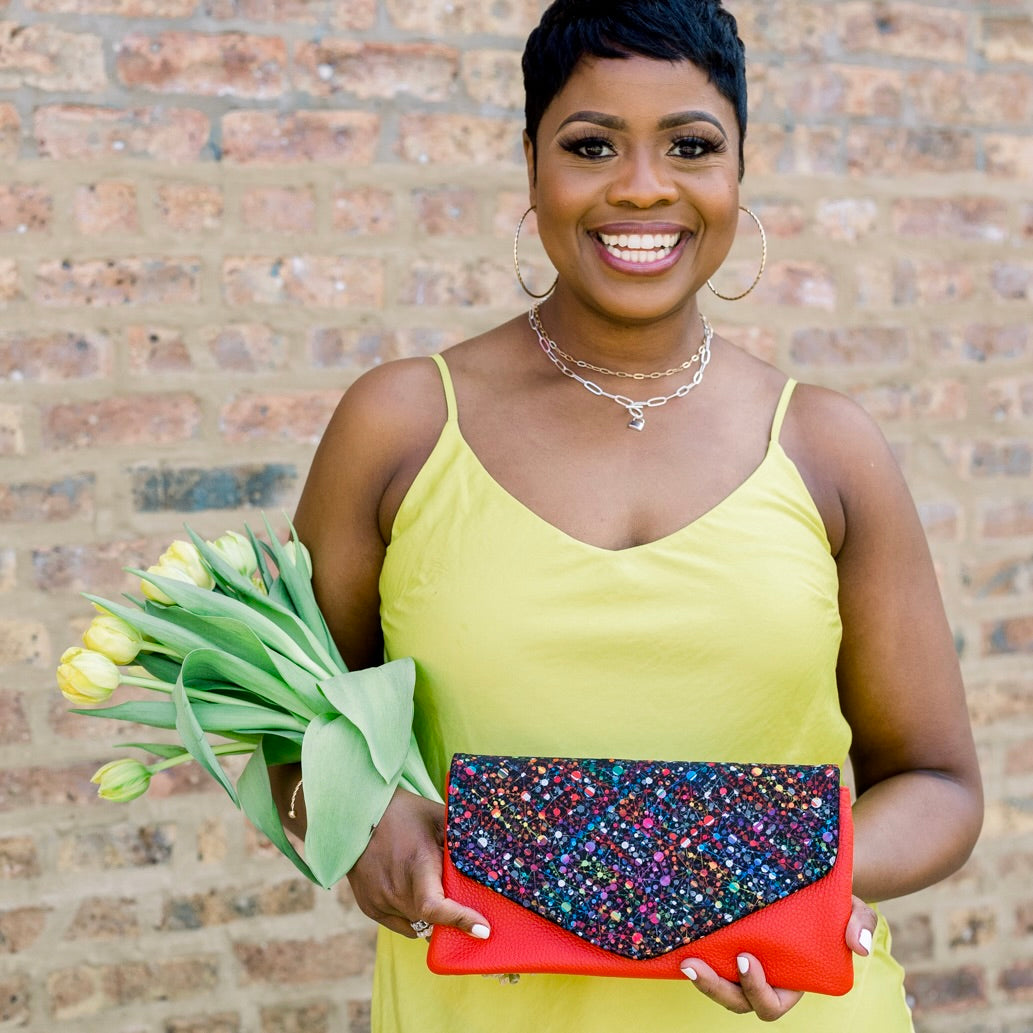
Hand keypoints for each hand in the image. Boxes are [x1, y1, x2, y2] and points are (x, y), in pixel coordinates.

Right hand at [346, 787, 490, 940]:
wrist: (358, 816)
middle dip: (453, 923)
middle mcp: (396, 888)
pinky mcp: (370, 907)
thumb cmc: (405, 813)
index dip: (460, 920)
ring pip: (417, 926)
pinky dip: (414, 917)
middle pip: (432, 921)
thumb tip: (493, 853)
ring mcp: (380, 901)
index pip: (436, 906)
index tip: (483, 930)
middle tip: (472, 917)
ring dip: (432, 920)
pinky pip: (401, 924)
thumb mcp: (438, 818)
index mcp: (417, 864)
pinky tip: (417, 895)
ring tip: (440, 897)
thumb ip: (460, 839)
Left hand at [679, 896, 876, 1019]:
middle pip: (736, 1000)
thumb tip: (859, 946)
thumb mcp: (854, 910)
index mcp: (793, 981)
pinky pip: (709, 960)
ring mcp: (740, 964)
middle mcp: (764, 978)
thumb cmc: (834, 902)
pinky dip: (695, 954)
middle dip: (715, 988)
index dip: (757, 989)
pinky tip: (676, 941)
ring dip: (700, 978)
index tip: (746, 959)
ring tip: (683, 958)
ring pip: (718, 986)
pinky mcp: (726, 945)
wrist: (810, 879)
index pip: (771, 1003)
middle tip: (695, 965)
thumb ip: (858, 925)